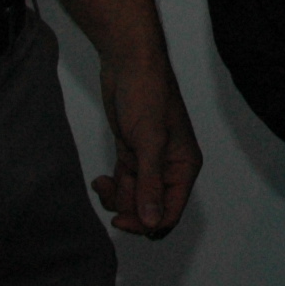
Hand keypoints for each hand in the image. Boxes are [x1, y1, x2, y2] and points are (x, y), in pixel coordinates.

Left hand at [42, 0, 202, 238]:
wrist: (129, 62)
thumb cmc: (147, 94)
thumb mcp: (148, 143)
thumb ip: (151, 184)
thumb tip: (153, 221)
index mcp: (184, 166)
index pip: (171, 211)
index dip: (148, 223)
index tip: (123, 221)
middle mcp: (171, 167)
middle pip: (152, 208)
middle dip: (131, 209)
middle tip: (110, 199)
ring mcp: (151, 160)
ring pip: (136, 197)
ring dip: (118, 198)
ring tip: (102, 185)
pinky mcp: (133, 152)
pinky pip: (125, 181)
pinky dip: (112, 186)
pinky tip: (100, 180)